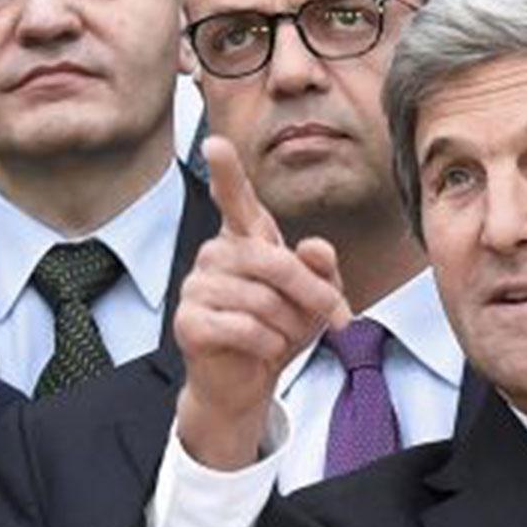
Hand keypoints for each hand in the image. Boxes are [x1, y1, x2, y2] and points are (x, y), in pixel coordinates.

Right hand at [175, 136, 348, 469]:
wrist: (247, 383)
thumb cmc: (278, 330)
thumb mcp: (314, 299)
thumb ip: (321, 270)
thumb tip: (315, 247)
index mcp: (243, 239)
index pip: (234, 199)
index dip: (226, 172)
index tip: (215, 143)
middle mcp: (214, 254)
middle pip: (274, 262)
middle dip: (313, 294)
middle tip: (338, 318)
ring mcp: (196, 287)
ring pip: (263, 300)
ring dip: (290, 326)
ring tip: (285, 337)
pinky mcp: (189, 322)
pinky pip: (244, 328)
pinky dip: (268, 344)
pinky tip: (263, 350)